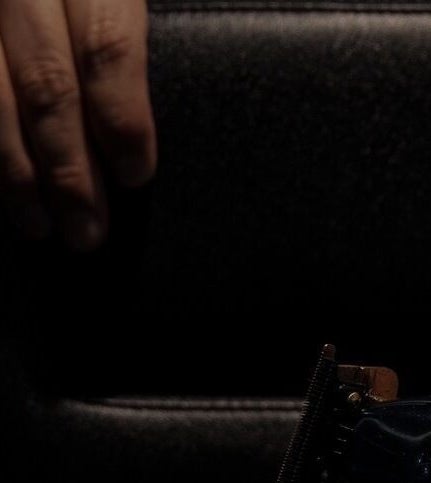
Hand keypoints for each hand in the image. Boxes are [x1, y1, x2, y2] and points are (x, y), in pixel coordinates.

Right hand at [0, 0, 154, 249]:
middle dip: (69, 169)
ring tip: (39, 225)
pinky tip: (0, 191)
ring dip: (16, 172)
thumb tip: (131, 149)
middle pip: (48, 85)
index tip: (135, 175)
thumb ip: (117, 49)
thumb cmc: (84, 3)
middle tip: (87, 229)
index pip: (107, 48)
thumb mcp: (113, 5)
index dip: (122, 118)